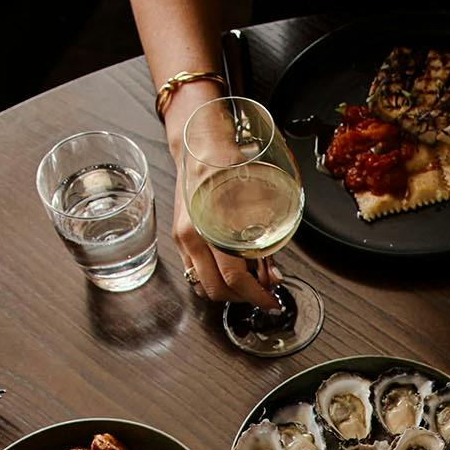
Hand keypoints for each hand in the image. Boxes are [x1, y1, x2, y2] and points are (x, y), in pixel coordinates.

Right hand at [162, 86, 279, 309]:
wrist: (200, 147)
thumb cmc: (230, 166)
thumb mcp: (258, 200)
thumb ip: (265, 242)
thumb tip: (272, 275)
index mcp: (213, 226)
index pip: (234, 277)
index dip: (256, 295)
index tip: (271, 301)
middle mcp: (192, 236)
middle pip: (216, 288)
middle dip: (242, 297)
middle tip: (260, 293)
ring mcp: (181, 238)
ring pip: (201, 285)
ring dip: (225, 291)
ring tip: (246, 283)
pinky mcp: (178, 237)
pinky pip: (193, 271)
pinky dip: (211, 278)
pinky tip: (228, 270)